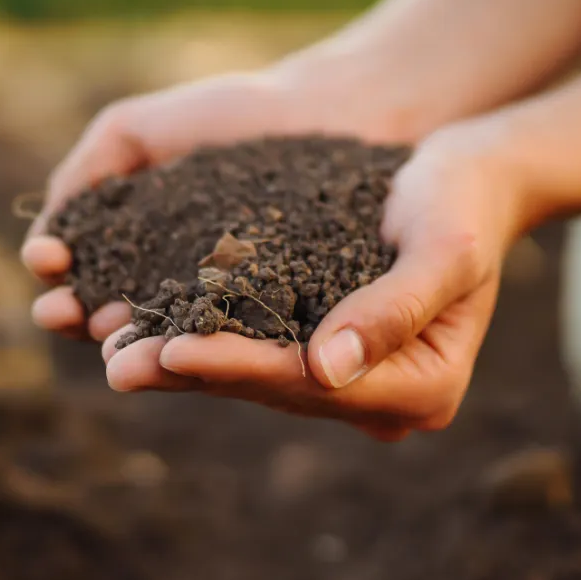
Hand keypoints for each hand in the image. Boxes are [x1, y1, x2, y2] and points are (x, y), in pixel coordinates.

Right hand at [23, 70, 370, 341]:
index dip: (56, 273)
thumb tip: (46, 234)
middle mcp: (170, 285)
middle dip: (76, 315)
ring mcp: (220, 307)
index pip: (80, 271)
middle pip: (109, 312)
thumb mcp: (137, 130)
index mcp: (134, 246)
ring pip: (161, 335)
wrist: (325, 112)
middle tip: (60, 312)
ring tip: (105, 337)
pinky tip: (173, 340)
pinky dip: (196, 344)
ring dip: (126, 341)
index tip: (46, 261)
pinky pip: (228, 336)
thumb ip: (87, 170)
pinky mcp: (270, 320)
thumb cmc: (231, 115)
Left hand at [99, 121, 530, 440]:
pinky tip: (141, 325)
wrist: (469, 179)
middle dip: (192, 373)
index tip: (172, 350)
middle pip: (274, 390)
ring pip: (254, 377)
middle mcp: (384, 400)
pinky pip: (253, 350)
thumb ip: (393, 307)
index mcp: (424, 389)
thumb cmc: (465, 202)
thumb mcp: (443, 246)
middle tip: (115, 364)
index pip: (312, 384)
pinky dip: (199, 336)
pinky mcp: (322, 352)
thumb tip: (326, 369)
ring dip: (181, 364)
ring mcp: (351, 382)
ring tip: (111, 349)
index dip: (239, 367)